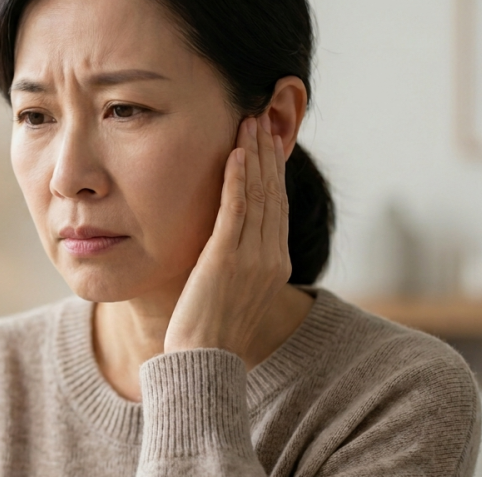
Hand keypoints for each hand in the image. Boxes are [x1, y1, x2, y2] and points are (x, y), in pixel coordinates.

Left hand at [163, 112, 290, 358]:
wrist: (204, 363)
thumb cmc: (210, 332)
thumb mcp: (232, 293)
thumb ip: (235, 264)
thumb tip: (223, 247)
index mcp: (276, 265)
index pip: (277, 206)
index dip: (273, 171)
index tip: (266, 141)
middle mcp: (271, 258)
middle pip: (273, 193)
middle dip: (267, 153)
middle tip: (260, 118)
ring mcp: (252, 259)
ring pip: (258, 195)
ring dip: (254, 155)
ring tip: (248, 123)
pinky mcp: (227, 260)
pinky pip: (237, 210)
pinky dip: (237, 179)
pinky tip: (236, 153)